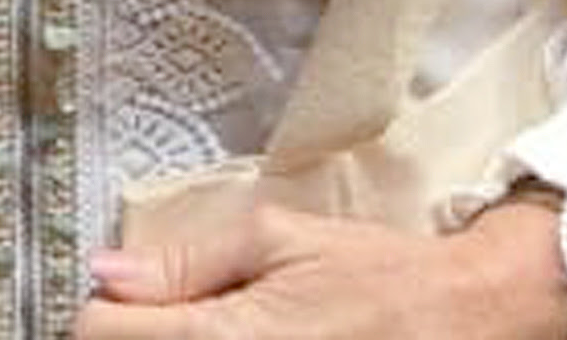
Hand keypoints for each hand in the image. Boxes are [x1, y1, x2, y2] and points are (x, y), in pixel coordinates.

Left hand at [80, 191, 566, 339]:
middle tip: (178, 313)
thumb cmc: (377, 276)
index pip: (99, 332)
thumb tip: (107, 272)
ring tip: (223, 327)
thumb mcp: (277, 237)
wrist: (466, 320)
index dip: (107, 306)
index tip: (130, 295)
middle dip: (138, 334)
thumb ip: (185, 261)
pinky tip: (249, 339)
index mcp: (223, 337)